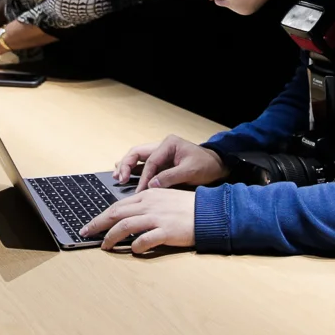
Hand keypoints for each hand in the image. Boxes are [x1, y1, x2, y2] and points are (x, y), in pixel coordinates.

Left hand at [83, 188, 195, 252]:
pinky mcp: (166, 231)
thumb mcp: (163, 199)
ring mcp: (157, 217)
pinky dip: (136, 246)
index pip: (118, 205)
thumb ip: (145, 206)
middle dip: (97, 224)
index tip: (91, 224)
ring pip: (125, 225)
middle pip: (116, 213)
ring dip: (111, 236)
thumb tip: (127, 217)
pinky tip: (133, 250)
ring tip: (105, 246)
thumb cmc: (187, 208)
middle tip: (85, 233)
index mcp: (148, 195)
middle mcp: (149, 204)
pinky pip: (145, 240)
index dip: (102, 216)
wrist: (209, 212)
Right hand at [113, 135, 227, 189]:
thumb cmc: (206, 166)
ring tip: (117, 177)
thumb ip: (170, 177)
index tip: (140, 191)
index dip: (143, 177)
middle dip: (126, 165)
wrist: (217, 167)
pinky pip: (143, 166)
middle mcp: (162, 147)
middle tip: (119, 178)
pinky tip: (125, 177)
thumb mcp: (190, 171)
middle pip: (137, 153)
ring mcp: (161, 154)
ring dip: (126, 166)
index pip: (150, 161)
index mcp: (169, 144)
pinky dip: (134, 171)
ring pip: (137, 158)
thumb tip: (151, 186)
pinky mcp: (161, 163)